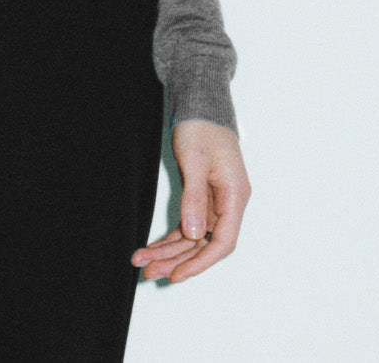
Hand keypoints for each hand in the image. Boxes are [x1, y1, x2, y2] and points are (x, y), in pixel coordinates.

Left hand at [131, 118, 249, 282]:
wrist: (199, 105)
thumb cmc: (202, 126)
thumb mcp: (195, 159)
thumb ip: (195, 196)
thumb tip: (194, 232)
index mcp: (235, 196)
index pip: (222, 241)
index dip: (200, 262)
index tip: (177, 274)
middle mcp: (228, 203)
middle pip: (204, 244)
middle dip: (177, 260)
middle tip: (149, 271)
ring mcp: (215, 202)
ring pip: (193, 237)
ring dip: (170, 251)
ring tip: (143, 262)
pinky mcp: (202, 197)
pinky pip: (188, 225)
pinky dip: (171, 237)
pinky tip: (153, 247)